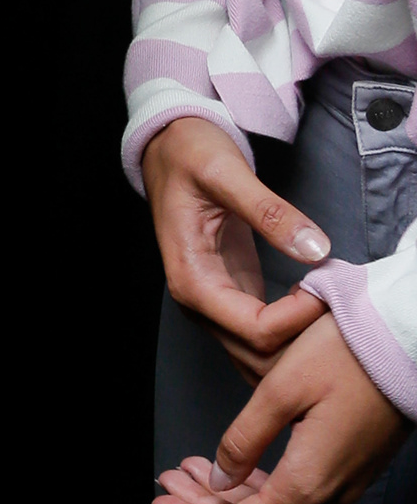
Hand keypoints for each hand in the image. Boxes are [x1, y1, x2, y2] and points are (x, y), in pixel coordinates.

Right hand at [141, 117, 329, 381]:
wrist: (169, 148)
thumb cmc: (190, 155)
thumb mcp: (227, 173)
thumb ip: (270, 212)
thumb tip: (316, 249)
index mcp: (193, 279)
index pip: (255, 331)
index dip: (299, 318)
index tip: (327, 283)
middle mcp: (199, 303)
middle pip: (258, 356)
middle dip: (302, 340)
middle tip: (335, 296)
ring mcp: (215, 304)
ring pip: (260, 355)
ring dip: (298, 342)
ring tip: (327, 300)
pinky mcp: (233, 295)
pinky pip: (263, 334)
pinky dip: (292, 331)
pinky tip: (315, 301)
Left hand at [153, 311, 411, 503]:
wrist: (411, 342)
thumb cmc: (347, 356)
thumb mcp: (280, 390)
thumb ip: (244, 440)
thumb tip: (219, 480)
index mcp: (306, 483)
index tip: (159, 502)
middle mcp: (328, 495)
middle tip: (167, 480)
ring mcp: (344, 483)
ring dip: (228, 494)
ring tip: (190, 467)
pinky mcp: (352, 466)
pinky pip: (296, 492)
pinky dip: (257, 483)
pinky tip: (235, 461)